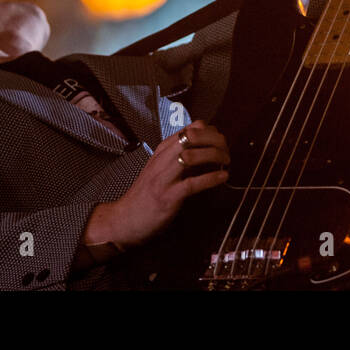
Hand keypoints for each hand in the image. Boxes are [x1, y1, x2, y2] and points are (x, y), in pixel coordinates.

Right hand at [91, 121, 229, 249]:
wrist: (123, 220)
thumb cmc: (144, 197)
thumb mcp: (160, 171)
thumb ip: (179, 159)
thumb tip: (206, 151)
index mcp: (161, 152)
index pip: (188, 129)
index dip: (209, 131)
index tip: (220, 139)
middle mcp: (161, 161)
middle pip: (191, 137)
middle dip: (215, 140)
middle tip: (227, 149)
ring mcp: (163, 178)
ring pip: (191, 156)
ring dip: (214, 156)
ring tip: (226, 161)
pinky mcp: (167, 197)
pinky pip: (192, 184)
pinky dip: (210, 179)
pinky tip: (222, 177)